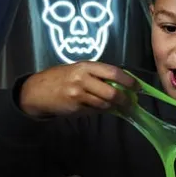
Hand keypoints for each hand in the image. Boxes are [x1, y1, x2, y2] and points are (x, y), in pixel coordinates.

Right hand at [19, 62, 136, 117]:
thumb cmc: (61, 78)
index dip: (128, 80)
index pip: (113, 72)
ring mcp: (78, 94)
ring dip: (115, 107)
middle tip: (131, 103)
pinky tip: (103, 108)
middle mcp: (82, 79)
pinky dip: (102, 110)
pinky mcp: (75, 107)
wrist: (37, 91)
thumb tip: (121, 84)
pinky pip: (95, 110)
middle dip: (125, 100)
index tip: (138, 87)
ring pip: (105, 104)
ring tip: (120, 107)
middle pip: (112, 92)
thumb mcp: (77, 70)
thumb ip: (97, 75)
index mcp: (85, 66)